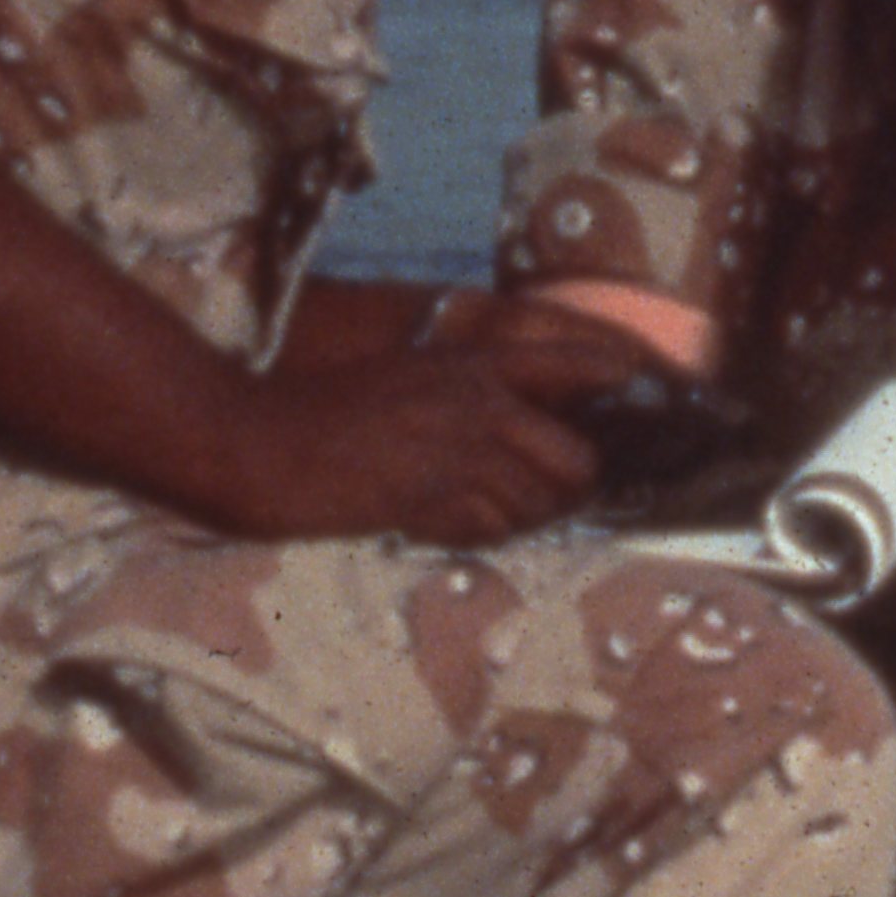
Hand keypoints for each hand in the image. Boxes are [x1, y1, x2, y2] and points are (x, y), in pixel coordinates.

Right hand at [210, 305, 613, 547]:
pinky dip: (483, 535)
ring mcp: (453, 454)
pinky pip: (488, 530)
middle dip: (572, 485)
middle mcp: (473, 403)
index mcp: (466, 362)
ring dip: (526, 517)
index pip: (570, 362)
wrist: (251, 441)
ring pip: (536, 504)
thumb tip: (511, 424)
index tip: (644, 388)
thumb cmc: (314, 408)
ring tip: (496, 515)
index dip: (615, 376)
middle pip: (573, 458)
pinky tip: (456, 527)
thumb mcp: (399, 377)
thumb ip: (458, 395)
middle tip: (557, 496)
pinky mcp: (428, 501)